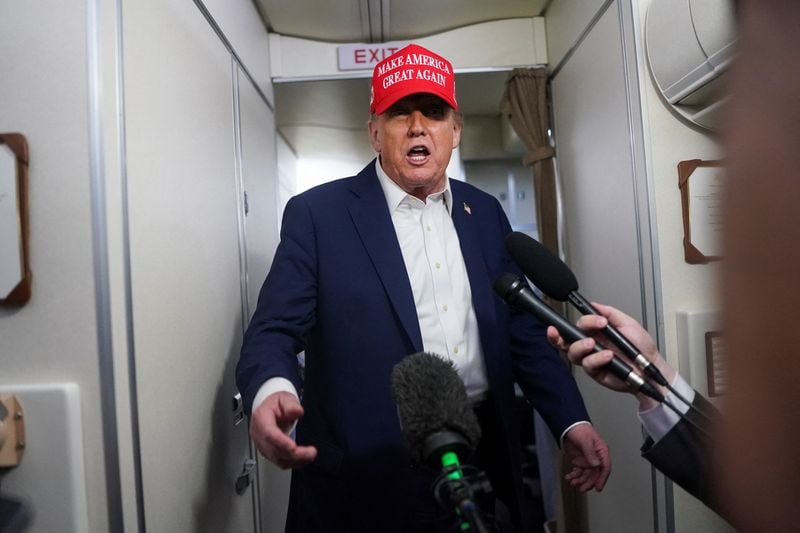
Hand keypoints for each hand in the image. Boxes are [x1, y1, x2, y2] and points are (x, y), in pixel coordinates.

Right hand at [249, 391, 316, 468]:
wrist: (270, 408)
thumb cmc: (276, 404)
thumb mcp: (285, 398)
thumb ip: (291, 405)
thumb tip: (296, 412)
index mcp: (261, 419)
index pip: (268, 434)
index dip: (281, 443)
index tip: (294, 447)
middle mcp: (259, 434)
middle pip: (273, 450)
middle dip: (293, 454)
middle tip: (310, 453)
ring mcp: (262, 445)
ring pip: (276, 459)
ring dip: (294, 461)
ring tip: (309, 455)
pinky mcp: (268, 452)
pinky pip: (279, 461)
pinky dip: (292, 463)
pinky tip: (303, 459)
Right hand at [547, 303, 674, 406]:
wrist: (650, 367)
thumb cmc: (642, 347)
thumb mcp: (628, 323)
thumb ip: (610, 313)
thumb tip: (595, 305)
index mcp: (596, 333)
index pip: (580, 325)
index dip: (584, 321)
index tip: (597, 321)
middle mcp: (591, 345)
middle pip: (565, 340)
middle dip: (556, 336)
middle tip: (554, 331)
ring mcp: (592, 358)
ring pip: (572, 353)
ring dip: (580, 346)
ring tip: (592, 344)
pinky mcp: (595, 372)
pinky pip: (587, 365)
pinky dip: (597, 359)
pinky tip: (608, 356)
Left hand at [562, 423, 610, 491]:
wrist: (569, 426)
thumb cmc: (580, 429)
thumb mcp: (585, 440)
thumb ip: (590, 453)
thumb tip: (596, 464)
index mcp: (601, 451)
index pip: (605, 467)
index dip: (602, 479)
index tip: (598, 487)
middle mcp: (596, 457)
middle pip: (595, 474)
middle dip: (588, 482)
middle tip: (582, 488)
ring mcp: (588, 459)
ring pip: (586, 474)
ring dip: (580, 480)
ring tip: (573, 483)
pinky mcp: (580, 460)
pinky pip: (579, 471)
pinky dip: (574, 476)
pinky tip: (569, 477)